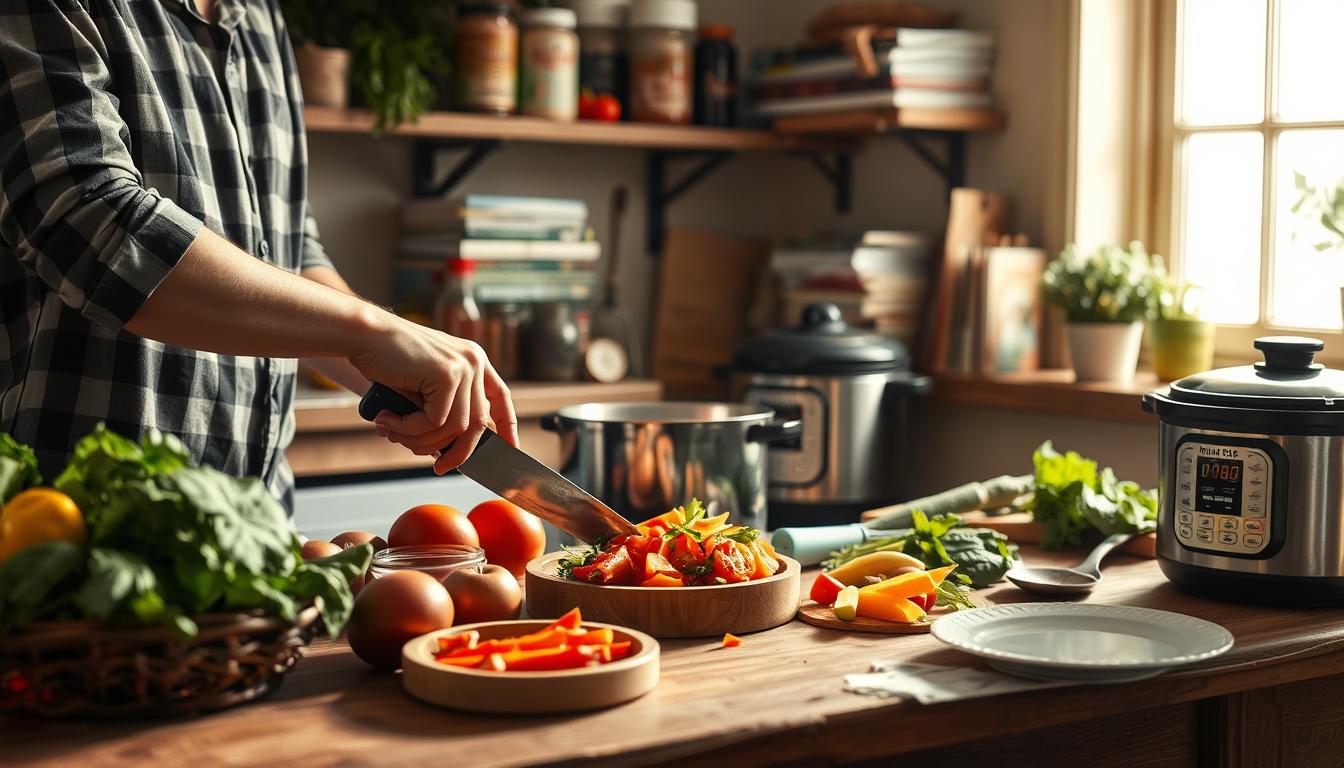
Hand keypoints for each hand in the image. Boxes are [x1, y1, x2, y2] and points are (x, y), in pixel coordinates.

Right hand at [348, 313, 517, 472]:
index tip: (510, 447)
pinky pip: (434, 421)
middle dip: (458, 452)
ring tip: (395, 433)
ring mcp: (462, 367)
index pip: (500, 397)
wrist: (364, 334)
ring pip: (454, 427)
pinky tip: (389, 420)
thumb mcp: (422, 388)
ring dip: (422, 440)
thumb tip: (448, 451)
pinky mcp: (446, 374)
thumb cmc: (386, 360)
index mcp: (472, 360)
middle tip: (440, 466)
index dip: (507, 424)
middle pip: (477, 423)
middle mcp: (473, 361)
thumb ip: (439, 413)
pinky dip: (410, 429)